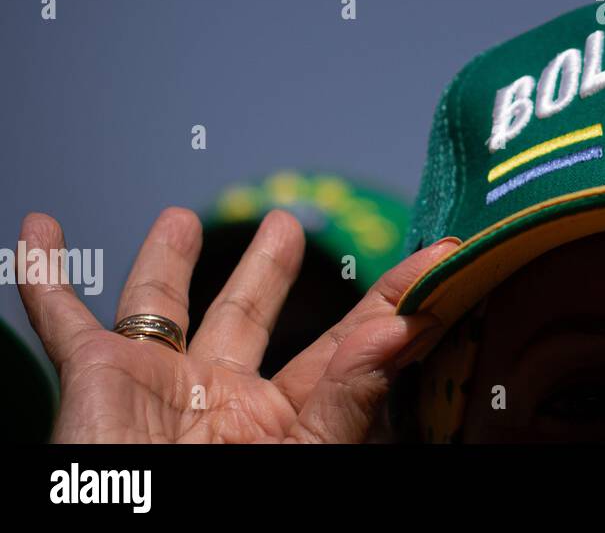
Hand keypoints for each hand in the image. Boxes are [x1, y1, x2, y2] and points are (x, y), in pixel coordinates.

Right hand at [18, 207, 457, 442]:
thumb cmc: (225, 515)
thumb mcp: (301, 457)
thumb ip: (348, 397)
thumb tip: (400, 329)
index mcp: (288, 419)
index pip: (352, 343)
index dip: (396, 298)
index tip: (444, 255)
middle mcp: (225, 397)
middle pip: (249, 316)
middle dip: (266, 270)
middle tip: (289, 222)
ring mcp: (160, 383)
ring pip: (162, 303)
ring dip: (167, 259)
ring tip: (184, 218)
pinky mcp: (99, 375)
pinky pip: (63, 316)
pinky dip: (46, 273)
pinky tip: (42, 228)